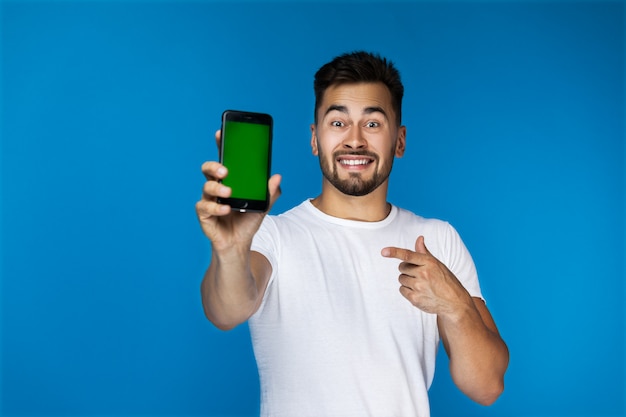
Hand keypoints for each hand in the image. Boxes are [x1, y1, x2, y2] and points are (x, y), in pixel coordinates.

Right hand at [195, 130, 281, 252]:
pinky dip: (216, 208)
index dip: (221, 145)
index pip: (224, 159)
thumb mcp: (263, 205)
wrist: (239, 243)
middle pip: (208, 169)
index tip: (220, 133)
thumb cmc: (247, 220)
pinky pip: (205, 207)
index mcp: (230, 180)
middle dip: (214, 166)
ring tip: (229, 193)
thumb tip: (277, 177)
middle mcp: (217, 187)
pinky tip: (226, 209)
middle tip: (225, 170)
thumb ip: (269, 192)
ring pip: (206, 187)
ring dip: (217, 188)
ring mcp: (209, 200)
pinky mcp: (204, 215)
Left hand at [381, 236, 471, 316]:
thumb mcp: (437, 264)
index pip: (408, 255)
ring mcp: (419, 287)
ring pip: (401, 279)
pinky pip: (402, 290)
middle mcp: (424, 274)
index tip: (383, 252)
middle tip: (419, 275)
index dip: (394, 252)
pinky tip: (419, 292)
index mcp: (429, 262)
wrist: (455, 302)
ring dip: (407, 280)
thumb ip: (424, 252)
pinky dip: (407, 290)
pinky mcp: (415, 299)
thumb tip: (419, 238)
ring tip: (421, 284)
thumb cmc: (445, 280)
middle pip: (402, 267)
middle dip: (407, 270)